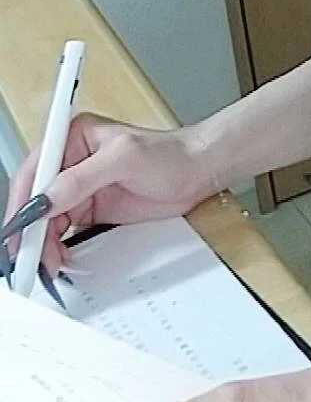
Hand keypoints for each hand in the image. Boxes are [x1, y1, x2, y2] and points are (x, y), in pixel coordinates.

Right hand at [3, 114, 221, 277]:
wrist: (199, 172)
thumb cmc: (170, 154)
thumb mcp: (124, 159)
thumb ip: (81, 179)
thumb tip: (47, 198)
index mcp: (72, 138)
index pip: (36, 171)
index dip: (23, 201)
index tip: (20, 225)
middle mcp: (71, 162)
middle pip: (38, 199)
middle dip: (30, 229)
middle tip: (28, 255)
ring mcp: (80, 188)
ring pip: (48, 219)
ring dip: (43, 242)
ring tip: (46, 263)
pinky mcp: (92, 209)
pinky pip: (65, 230)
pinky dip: (58, 246)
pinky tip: (59, 258)